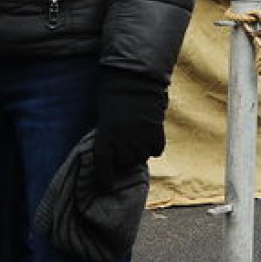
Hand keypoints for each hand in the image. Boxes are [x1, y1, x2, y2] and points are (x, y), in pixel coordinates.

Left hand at [94, 69, 167, 187]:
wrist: (136, 78)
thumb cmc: (114, 94)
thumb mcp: (105, 118)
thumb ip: (109, 138)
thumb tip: (113, 155)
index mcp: (105, 138)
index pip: (103, 167)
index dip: (104, 178)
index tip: (106, 183)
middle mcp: (123, 143)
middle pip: (125, 163)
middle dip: (123, 157)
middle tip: (123, 145)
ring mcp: (141, 140)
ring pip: (141, 157)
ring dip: (139, 151)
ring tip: (137, 137)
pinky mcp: (157, 134)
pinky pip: (156, 150)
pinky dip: (153, 145)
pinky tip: (149, 133)